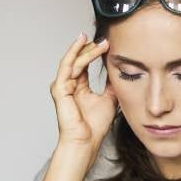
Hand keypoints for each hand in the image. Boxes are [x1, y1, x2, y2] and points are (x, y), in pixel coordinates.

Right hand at [41, 33, 115, 180]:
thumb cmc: (94, 126)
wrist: (86, 142)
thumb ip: (111, 84)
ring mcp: (62, 86)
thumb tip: (120, 71)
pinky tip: (84, 45)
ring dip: (86, 49)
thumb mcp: (110, 98)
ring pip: (73, 60)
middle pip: (78, 59)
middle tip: (105, 39)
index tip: (108, 43)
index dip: (94, 53)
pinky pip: (68, 66)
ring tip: (98, 41)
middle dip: (90, 47)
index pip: (84, 64)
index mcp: (78, 86)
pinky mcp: (60, 89)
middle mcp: (68, 84)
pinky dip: (76, 54)